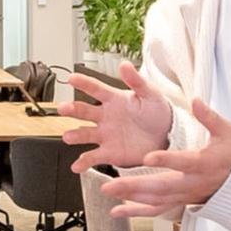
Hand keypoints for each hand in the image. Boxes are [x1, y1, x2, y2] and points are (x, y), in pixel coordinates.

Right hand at [59, 61, 173, 168]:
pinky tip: (77, 166)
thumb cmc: (158, 112)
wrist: (167, 137)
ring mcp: (105, 135)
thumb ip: (137, 81)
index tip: (72, 78)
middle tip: (63, 108)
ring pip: (84, 134)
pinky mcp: (109, 153)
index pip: (95, 88)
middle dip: (72, 109)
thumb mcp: (151, 94)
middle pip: (84, 111)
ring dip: (74, 135)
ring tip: (68, 137)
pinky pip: (93, 157)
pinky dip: (83, 162)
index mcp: (114, 99)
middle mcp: (105, 117)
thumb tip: (124, 64)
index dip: (83, 83)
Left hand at [93, 99, 230, 218]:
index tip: (148, 156)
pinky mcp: (179, 201)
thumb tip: (196, 101)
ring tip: (108, 191)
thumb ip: (210, 118)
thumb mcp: (227, 132)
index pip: (184, 162)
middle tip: (110, 184)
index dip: (167, 160)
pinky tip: (116, 211)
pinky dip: (136, 212)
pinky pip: (156, 210)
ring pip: (156, 200)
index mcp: (204, 163)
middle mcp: (192, 183)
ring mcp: (184, 195)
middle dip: (134, 186)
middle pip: (162, 187)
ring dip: (130, 198)